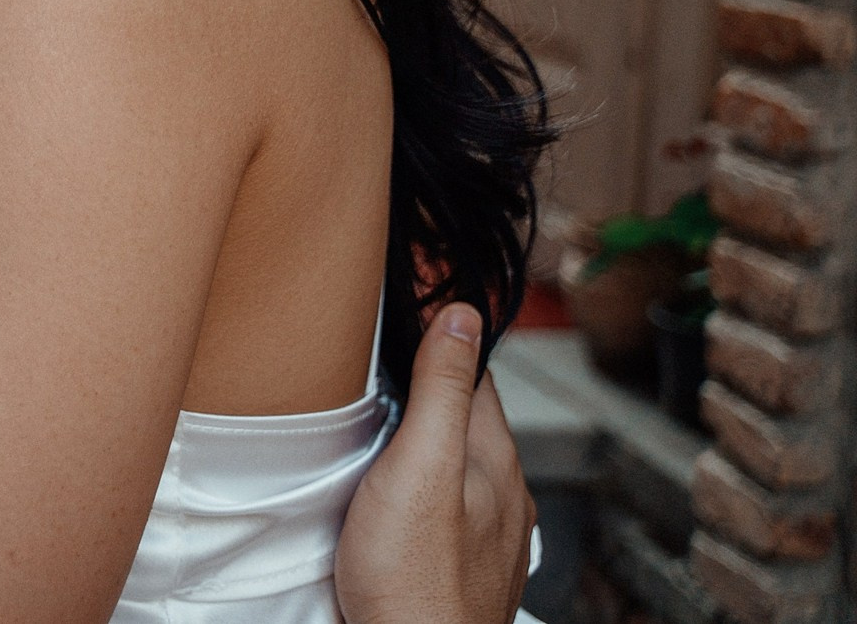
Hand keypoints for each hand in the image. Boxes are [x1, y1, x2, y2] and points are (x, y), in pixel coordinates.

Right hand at [337, 306, 536, 623]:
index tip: (409, 319)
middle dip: (434, 395)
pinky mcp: (470, 570)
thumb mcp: (420, 465)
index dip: (443, 345)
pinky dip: (431, 491)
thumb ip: (441, 390)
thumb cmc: (413, 577)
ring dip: (432, 446)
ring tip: (389, 429)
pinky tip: (402, 498)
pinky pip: (454, 511)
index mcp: (496, 462)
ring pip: (463, 470)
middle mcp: (507, 498)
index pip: (477, 378)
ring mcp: (494, 539)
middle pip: (470, 424)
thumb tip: (463, 315)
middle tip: (385, 370)